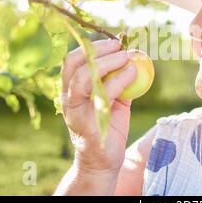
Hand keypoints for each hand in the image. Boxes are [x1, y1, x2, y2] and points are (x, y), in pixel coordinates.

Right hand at [60, 39, 136, 172]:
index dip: (91, 46)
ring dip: (107, 62)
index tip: (113, 41)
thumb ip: (119, 79)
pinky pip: (102, 95)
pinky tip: (132, 73)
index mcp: (71, 89)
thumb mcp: (114, 99)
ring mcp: (75, 111)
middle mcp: (67, 98)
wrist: (103, 161)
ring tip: (127, 57)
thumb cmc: (108, 127)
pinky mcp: (88, 123)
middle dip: (97, 50)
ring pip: (83, 77)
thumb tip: (134, 56)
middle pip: (73, 64)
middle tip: (120, 46)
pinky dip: (119, 80)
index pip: (72, 60)